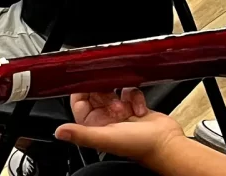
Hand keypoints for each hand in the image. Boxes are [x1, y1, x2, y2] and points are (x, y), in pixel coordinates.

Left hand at [55, 90, 185, 164]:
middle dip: (105, 90)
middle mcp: (106, 119)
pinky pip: (130, 91)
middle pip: (97, 92)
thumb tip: (59, 132)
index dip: (82, 90)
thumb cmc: (139, 145)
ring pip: (114, 90)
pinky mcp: (135, 106)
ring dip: (121, 93)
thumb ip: (82, 134)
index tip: (87, 80)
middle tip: (111, 94)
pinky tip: (139, 108)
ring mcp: (122, 112)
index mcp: (95, 125)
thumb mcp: (105, 138)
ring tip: (126, 105)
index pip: (80, 101)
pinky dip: (136, 96)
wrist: (166, 144)